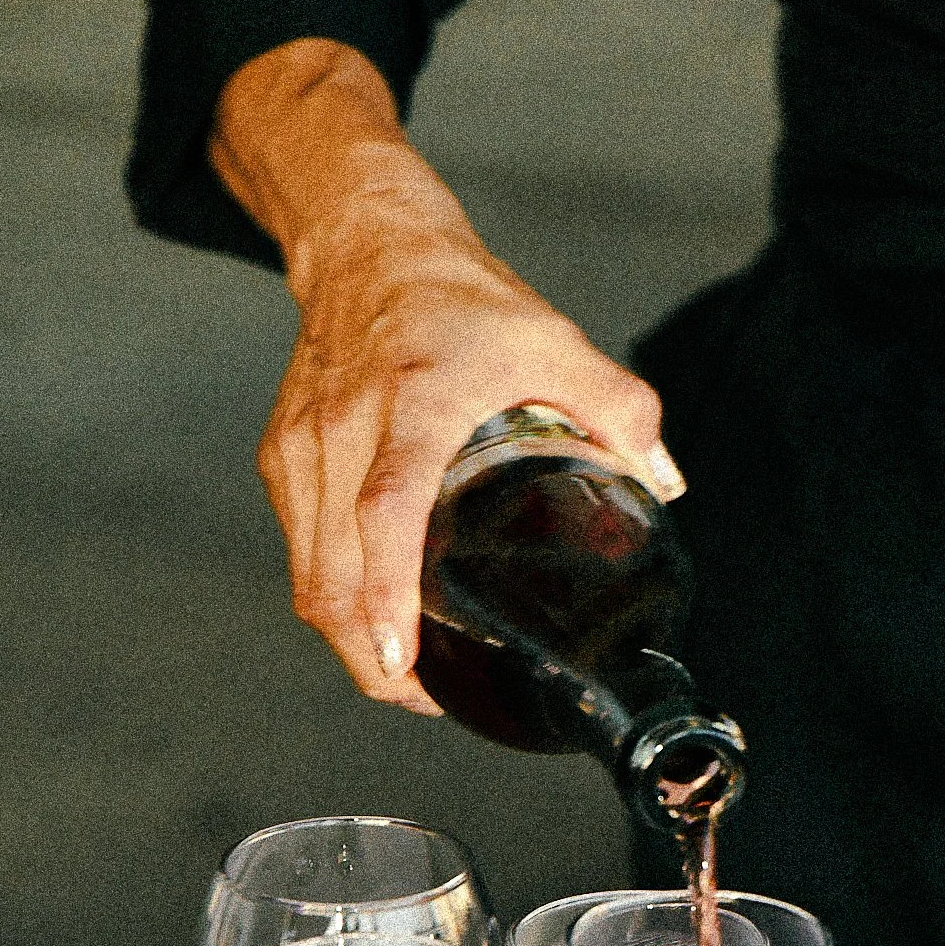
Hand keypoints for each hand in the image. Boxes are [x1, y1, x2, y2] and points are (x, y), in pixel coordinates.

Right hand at [212, 42, 683, 708]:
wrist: (367, 246)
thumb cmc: (459, 298)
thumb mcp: (553, 339)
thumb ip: (618, 409)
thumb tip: (663, 484)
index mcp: (414, 405)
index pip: (384, 515)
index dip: (384, 598)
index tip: (398, 663)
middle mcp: (344, 431)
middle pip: (333, 575)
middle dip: (371, 659)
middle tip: (427, 699)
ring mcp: (302, 449)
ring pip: (309, 577)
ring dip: (351, 638)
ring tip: (406, 674)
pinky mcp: (281, 459)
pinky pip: (302, 551)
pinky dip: (335, 596)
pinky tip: (376, 615)